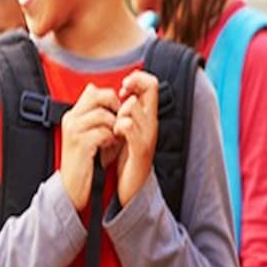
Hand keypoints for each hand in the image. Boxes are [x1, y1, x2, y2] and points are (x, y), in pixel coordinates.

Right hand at [59, 84, 119, 210]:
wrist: (72, 185)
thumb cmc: (85, 160)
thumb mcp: (89, 134)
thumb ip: (96, 118)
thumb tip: (109, 102)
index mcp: (74, 114)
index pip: (94, 91)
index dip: (111, 99)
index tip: (118, 114)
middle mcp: (72, 118)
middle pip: (100, 96)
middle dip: (115, 109)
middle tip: (118, 125)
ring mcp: (74, 130)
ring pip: (104, 115)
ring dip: (115, 128)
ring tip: (113, 140)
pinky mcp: (80, 143)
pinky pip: (104, 132)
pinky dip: (111, 140)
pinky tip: (108, 148)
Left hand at [114, 70, 158, 206]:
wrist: (132, 187)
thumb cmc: (128, 159)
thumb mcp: (128, 131)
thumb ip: (127, 112)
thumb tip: (121, 91)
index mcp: (148, 117)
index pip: (152, 84)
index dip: (138, 78)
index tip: (123, 86)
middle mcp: (152, 123)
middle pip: (150, 88)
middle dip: (132, 85)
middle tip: (120, 94)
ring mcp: (148, 136)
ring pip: (134, 107)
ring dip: (120, 110)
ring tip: (114, 123)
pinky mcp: (140, 149)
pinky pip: (130, 128)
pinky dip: (120, 126)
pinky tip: (114, 133)